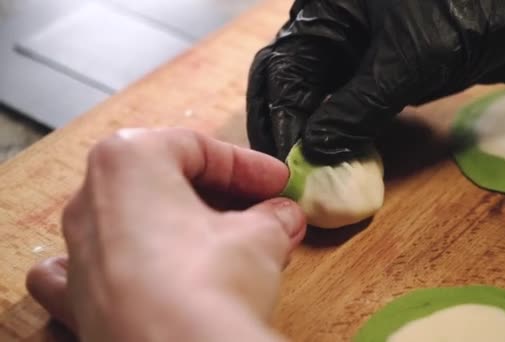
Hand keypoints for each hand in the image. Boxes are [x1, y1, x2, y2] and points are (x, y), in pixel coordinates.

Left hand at [26, 128, 305, 340]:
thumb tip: (283, 217)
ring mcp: (80, 253)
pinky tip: (146, 275)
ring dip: (181, 229)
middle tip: (264, 211)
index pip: (199, 148)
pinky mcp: (79, 303)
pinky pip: (95, 271)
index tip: (278, 183)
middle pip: (165, 183)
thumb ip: (272, 218)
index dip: (248, 165)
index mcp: (128, 160)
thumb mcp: (259, 236)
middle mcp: (91, 201)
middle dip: (222, 198)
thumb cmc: (207, 280)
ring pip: (135, 222)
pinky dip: (121, 266)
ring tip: (228, 248)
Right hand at [247, 0, 504, 163]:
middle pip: (291, 81)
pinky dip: (344, 130)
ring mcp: (359, 50)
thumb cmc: (464, 18)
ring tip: (308, 173)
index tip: (283, 166)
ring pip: (319, 95)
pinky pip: (350, 103)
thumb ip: (354, 109)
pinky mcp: (384, 70)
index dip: (280, 119)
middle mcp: (335, 27)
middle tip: (284, 172)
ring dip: (312, 132)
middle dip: (285, 125)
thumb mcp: (403, 65)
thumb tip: (314, 150)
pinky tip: (341, 156)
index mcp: (327, 11)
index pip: (283, 70)